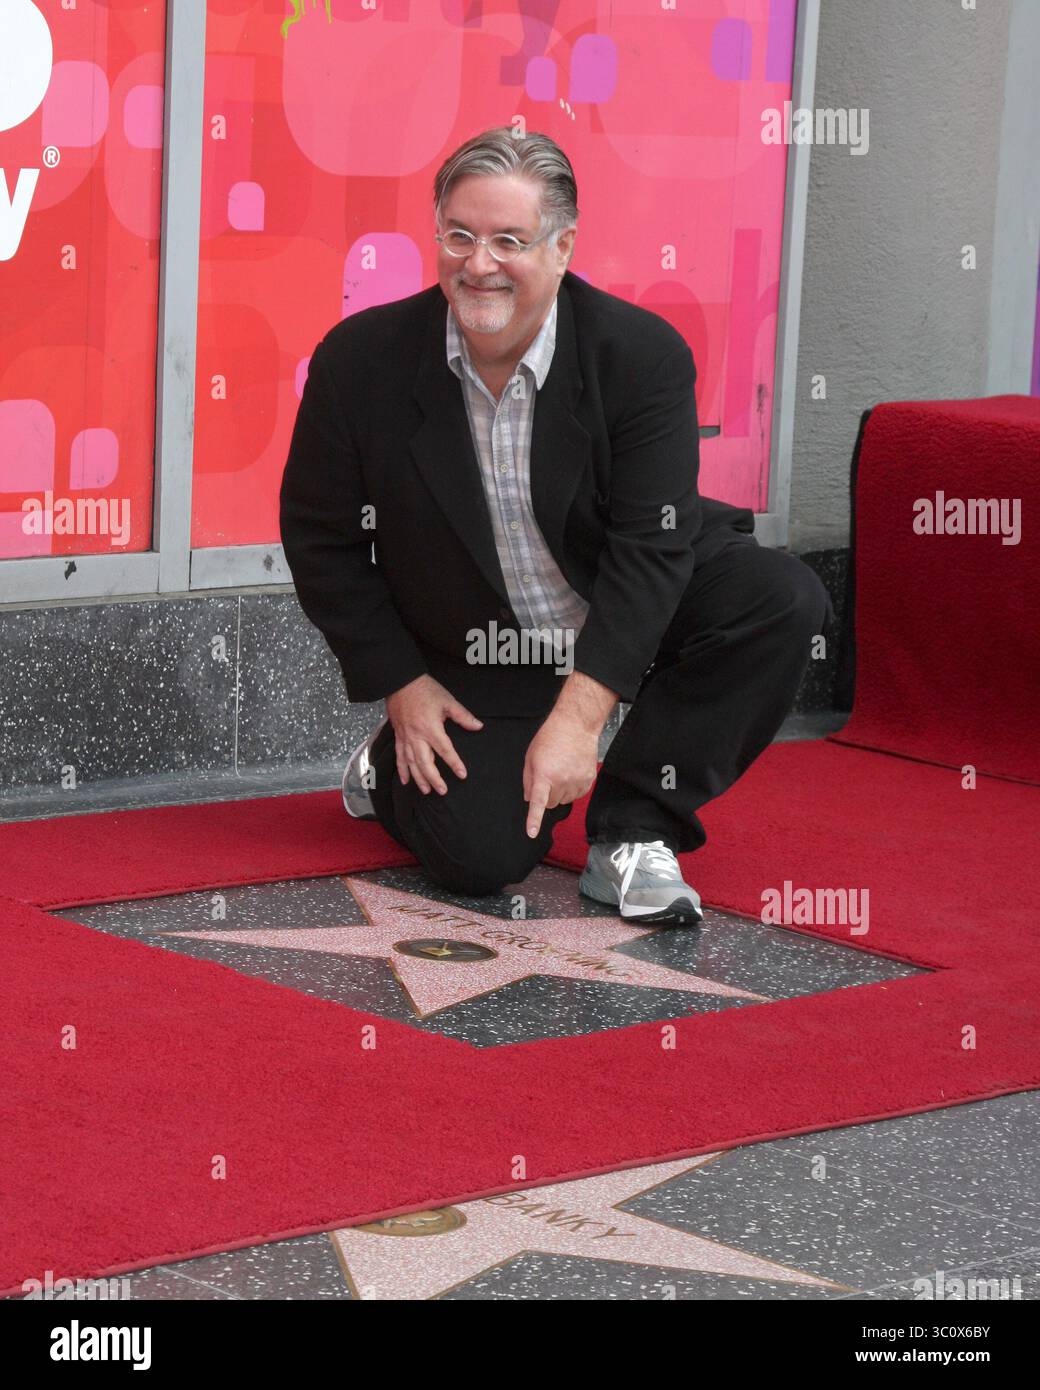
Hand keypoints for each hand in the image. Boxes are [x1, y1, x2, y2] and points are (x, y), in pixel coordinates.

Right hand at [385, 675, 482, 794]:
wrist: (400, 682)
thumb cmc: (425, 690)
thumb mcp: (448, 701)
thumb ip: (463, 716)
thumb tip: (478, 726)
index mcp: (431, 728)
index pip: (445, 750)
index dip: (454, 764)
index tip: (462, 774)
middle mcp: (417, 736)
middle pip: (425, 763)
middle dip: (434, 779)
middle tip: (442, 791)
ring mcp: (406, 737)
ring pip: (411, 763)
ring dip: (419, 778)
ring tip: (426, 791)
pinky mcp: (398, 736)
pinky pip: (399, 756)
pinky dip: (402, 770)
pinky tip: (405, 781)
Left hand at [522, 712, 598, 838]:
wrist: (576, 726)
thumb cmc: (550, 738)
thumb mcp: (531, 757)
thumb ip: (528, 780)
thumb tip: (529, 799)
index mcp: (545, 774)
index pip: (538, 802)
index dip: (534, 819)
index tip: (531, 833)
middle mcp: (562, 780)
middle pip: (551, 804)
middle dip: (547, 796)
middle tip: (547, 778)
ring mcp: (577, 781)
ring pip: (564, 801)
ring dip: (560, 793)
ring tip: (561, 771)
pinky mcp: (588, 780)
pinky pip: (577, 795)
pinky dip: (572, 789)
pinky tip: (571, 772)